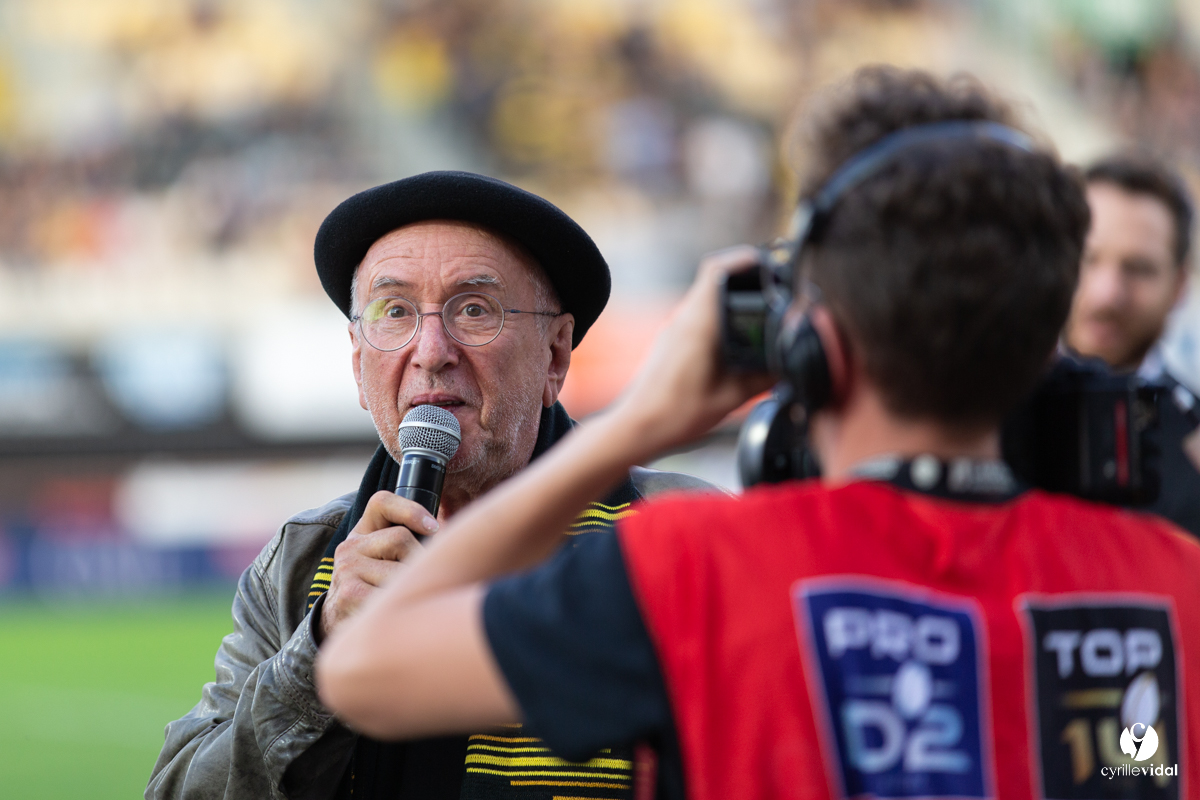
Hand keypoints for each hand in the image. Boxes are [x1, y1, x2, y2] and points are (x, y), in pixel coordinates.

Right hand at [318, 491, 439, 640]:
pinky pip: (392, 594)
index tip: (434, 528)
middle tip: (417, 582)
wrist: (340, 624)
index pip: (382, 503)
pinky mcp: (349, 594)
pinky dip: (403, 605)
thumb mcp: (385, 561)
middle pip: (401, 538)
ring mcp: (347, 570)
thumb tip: (451, 541)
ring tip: (406, 600)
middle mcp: (350, 547)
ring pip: (400, 568)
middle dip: (419, 560)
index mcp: (362, 533)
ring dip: (413, 587)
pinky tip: (397, 613)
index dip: (410, 510)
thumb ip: (409, 544)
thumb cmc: (375, 590)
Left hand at [610, 246, 775, 454]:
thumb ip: (765, 377)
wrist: (640, 426)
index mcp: (698, 325)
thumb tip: (791, 365)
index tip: (767, 263)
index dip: (745, 259)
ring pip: (706, 297)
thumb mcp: (732, 397)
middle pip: (714, 279)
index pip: (717, 271)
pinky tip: (736, 335)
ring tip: (758, 309)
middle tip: (771, 284)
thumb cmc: (676, 414)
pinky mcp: (673, 340)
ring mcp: (676, 328)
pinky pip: (700, 314)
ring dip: (732, 296)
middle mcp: (684, 320)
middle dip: (745, 276)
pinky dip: (720, 314)